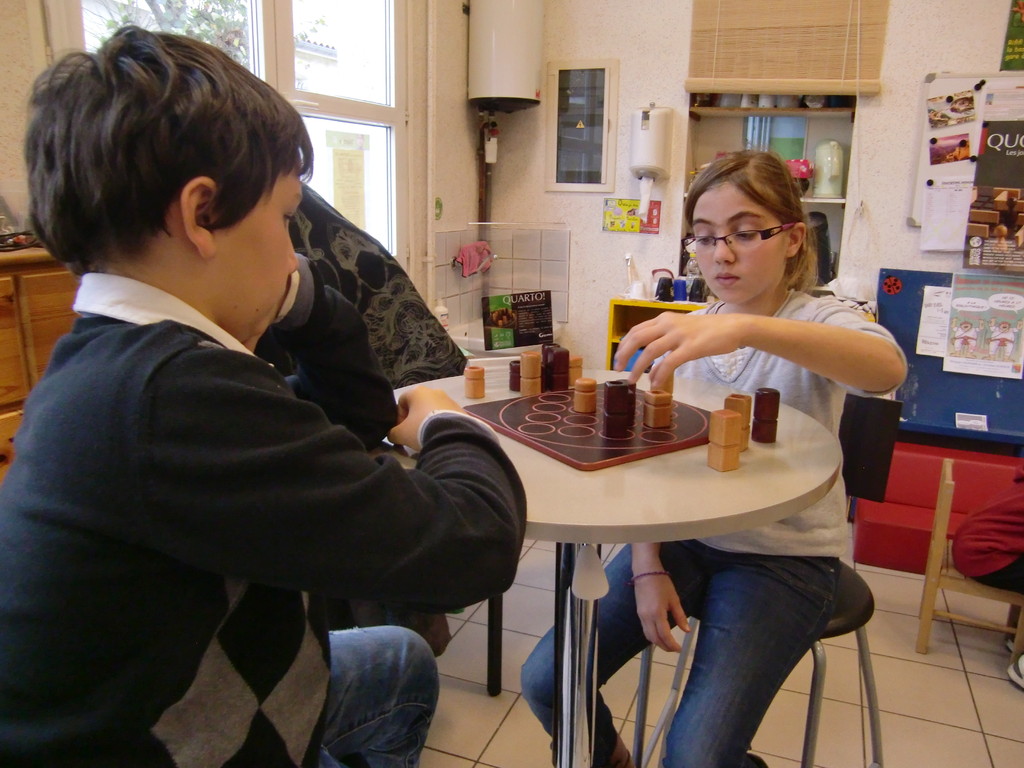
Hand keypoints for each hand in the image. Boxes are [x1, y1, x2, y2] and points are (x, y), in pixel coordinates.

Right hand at [388, 386, 465, 450]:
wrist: (450, 435)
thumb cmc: (420, 429)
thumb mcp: (400, 434)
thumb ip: (392, 433)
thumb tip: (393, 435)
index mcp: (417, 391)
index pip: (402, 401)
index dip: (399, 416)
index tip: (402, 430)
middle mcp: (434, 391)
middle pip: (418, 405)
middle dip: (415, 419)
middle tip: (414, 434)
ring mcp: (449, 399)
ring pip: (433, 410)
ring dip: (429, 421)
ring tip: (429, 436)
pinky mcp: (460, 409)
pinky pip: (446, 416)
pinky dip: (442, 424)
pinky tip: (441, 435)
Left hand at [613, 312, 749, 390]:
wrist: (733, 327)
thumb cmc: (707, 331)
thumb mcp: (681, 333)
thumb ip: (665, 346)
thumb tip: (651, 370)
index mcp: (664, 319)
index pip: (636, 330)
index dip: (624, 345)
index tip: (617, 359)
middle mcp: (668, 324)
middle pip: (637, 338)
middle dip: (624, 354)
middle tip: (617, 369)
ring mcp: (680, 335)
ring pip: (650, 350)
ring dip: (638, 367)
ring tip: (633, 380)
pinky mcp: (692, 347)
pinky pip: (670, 362)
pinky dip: (660, 374)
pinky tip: (655, 384)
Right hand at [633, 573, 689, 651]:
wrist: (645, 572)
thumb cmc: (662, 583)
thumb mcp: (674, 599)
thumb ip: (680, 616)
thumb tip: (686, 630)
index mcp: (657, 614)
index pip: (664, 635)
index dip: (672, 644)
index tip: (679, 649)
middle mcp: (647, 617)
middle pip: (654, 639)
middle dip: (664, 646)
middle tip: (674, 649)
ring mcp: (641, 616)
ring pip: (648, 636)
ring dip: (658, 643)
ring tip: (668, 645)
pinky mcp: (639, 613)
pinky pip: (645, 629)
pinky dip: (652, 636)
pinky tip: (659, 635)